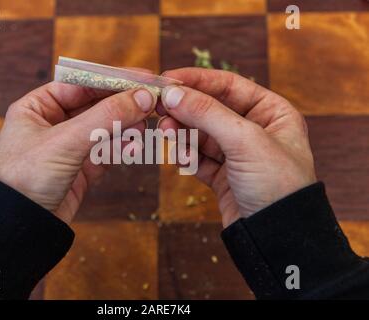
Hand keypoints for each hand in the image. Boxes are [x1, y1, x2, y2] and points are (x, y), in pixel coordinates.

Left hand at [0, 82, 155, 224]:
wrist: (19, 228)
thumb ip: (106, 116)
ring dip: (125, 127)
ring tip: (144, 128)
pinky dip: (121, 148)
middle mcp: (52, 124)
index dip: (113, 79)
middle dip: (123, 105)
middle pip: (96, 105)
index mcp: (37, 108)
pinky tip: (133, 148)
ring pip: (105, 129)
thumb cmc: (26, 178)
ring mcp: (68, 147)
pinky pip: (107, 152)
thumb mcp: (66, 140)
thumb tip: (142, 97)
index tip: (144, 78)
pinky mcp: (80, 169)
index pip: (81, 83)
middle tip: (152, 102)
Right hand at [158, 68, 316, 227]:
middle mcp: (255, 130)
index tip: (167, 78)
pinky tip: (179, 155)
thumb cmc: (278, 185)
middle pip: (210, 109)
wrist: (278, 238)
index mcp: (272, 112)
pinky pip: (198, 157)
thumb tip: (171, 93)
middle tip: (159, 108)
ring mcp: (238, 154)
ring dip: (182, 132)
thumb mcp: (245, 141)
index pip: (228, 85)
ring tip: (166, 133)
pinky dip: (186, 154)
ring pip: (201, 134)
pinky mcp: (224, 176)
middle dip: (185, 109)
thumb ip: (207, 113)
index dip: (196, 80)